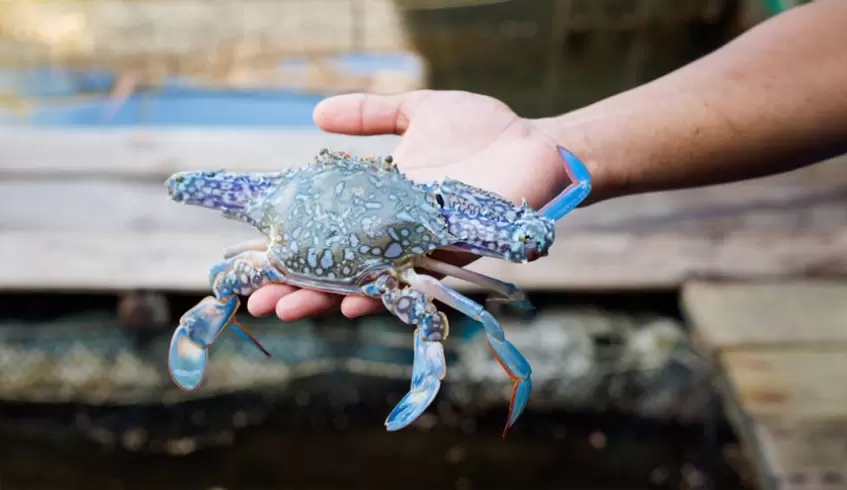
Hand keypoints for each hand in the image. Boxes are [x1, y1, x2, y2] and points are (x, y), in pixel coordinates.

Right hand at [247, 90, 570, 320]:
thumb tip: (316, 115)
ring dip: (327, 298)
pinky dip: (381, 294)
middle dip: (299, 284)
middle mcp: (394, 234)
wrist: (536, 145)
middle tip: (261, 300)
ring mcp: (419, 250)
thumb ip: (371, 114)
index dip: (292, 245)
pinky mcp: (448, 259)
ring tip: (288, 307)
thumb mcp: (417, 110)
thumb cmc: (482, 130)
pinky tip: (350, 302)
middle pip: (339, 266)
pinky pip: (412, 284)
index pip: (327, 230)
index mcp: (381, 203)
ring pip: (367, 282)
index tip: (253, 257)